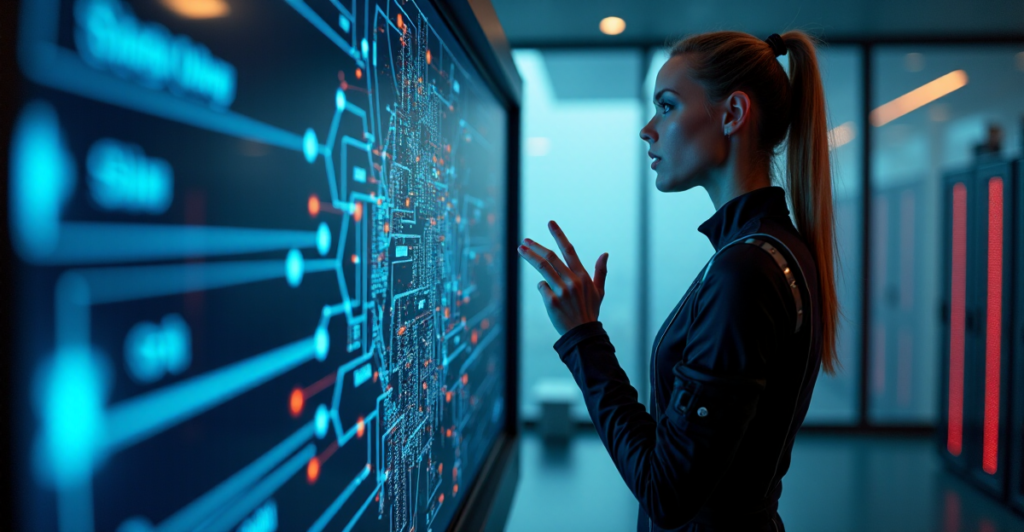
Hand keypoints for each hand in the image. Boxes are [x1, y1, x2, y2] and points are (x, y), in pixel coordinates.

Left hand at [517, 220, 608, 335]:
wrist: (583, 334)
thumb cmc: (590, 312)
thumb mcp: (599, 291)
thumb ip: (600, 271)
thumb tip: (605, 254)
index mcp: (583, 276)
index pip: (569, 250)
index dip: (559, 235)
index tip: (550, 224)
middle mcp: (572, 281)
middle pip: (551, 257)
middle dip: (536, 246)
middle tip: (524, 241)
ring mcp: (561, 290)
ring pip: (543, 267)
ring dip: (530, 256)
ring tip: (520, 249)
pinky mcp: (552, 301)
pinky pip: (542, 287)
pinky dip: (542, 287)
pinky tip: (546, 293)